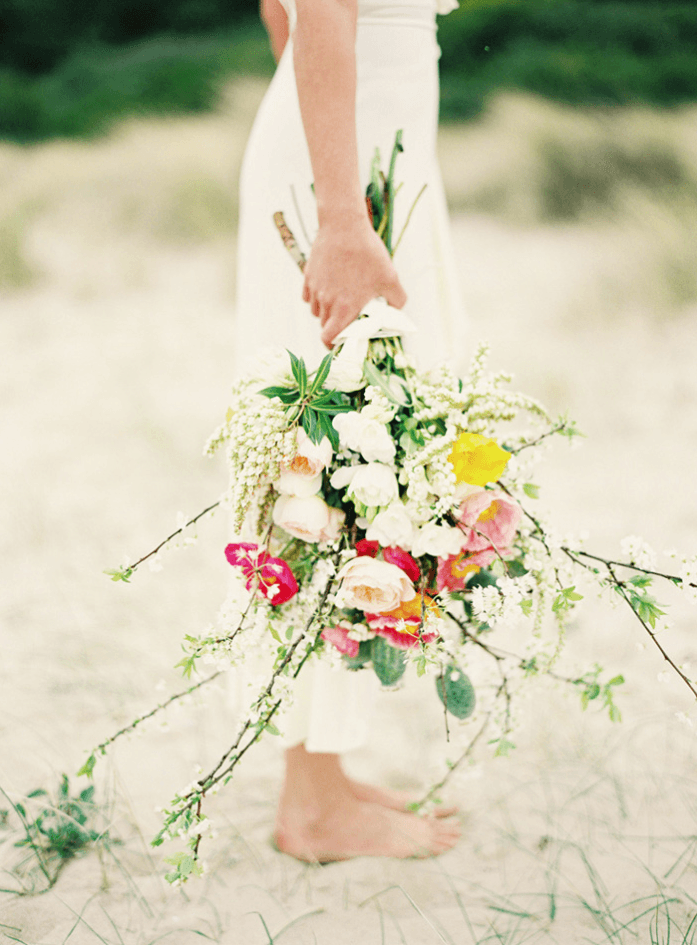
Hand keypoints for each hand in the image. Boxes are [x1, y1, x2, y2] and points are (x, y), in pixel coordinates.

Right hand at [302, 214, 406, 346]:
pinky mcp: (308, 276)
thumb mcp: (391, 278)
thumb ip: (397, 301)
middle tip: (350, 317)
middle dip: (336, 326)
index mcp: (344, 308)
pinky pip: (310, 296)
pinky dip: (318, 296)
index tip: (342, 343)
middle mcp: (325, 302)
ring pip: (317, 311)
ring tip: (341, 299)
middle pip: (324, 326)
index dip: (334, 345)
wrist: (343, 225)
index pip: (329, 339)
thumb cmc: (368, 253)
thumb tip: (395, 311)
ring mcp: (315, 289)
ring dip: (327, 311)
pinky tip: (331, 286)